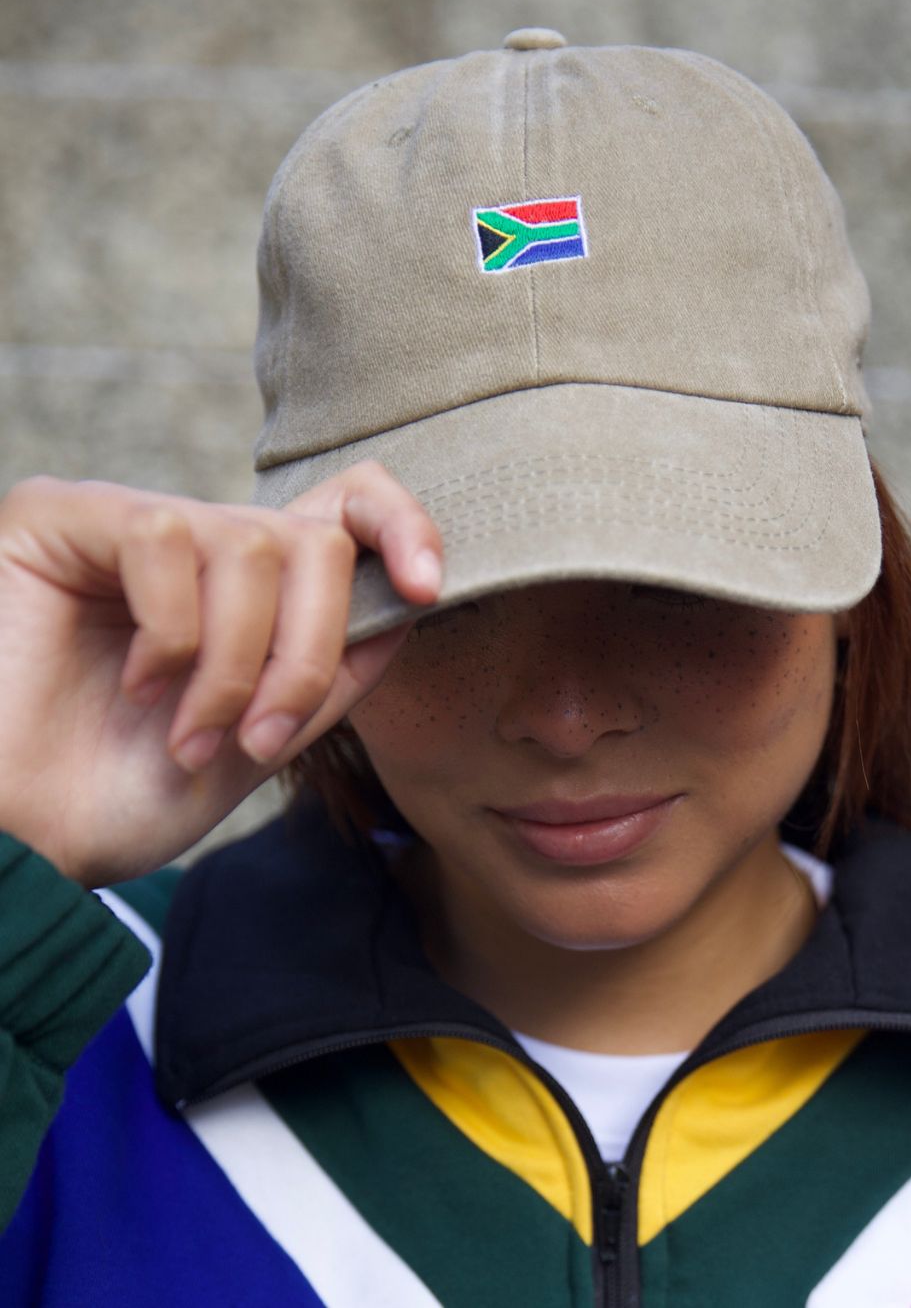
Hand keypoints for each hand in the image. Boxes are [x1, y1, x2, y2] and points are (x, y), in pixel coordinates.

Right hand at [0, 464, 441, 886]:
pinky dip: (171, 633)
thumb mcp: (259, 739)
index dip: (401, 525)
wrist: (26, 846)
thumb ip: (330, 674)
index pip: (342, 507)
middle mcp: (196, 545)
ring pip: (251, 546)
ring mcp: (129, 524)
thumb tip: (402, 609)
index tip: (429, 588)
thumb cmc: (127, 795)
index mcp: (245, 591)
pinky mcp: (62, 516)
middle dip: (309, 653)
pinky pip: (163, 538)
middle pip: (313, 541)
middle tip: (262, 738)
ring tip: (190, 737)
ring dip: (236, 664)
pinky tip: (134, 685)